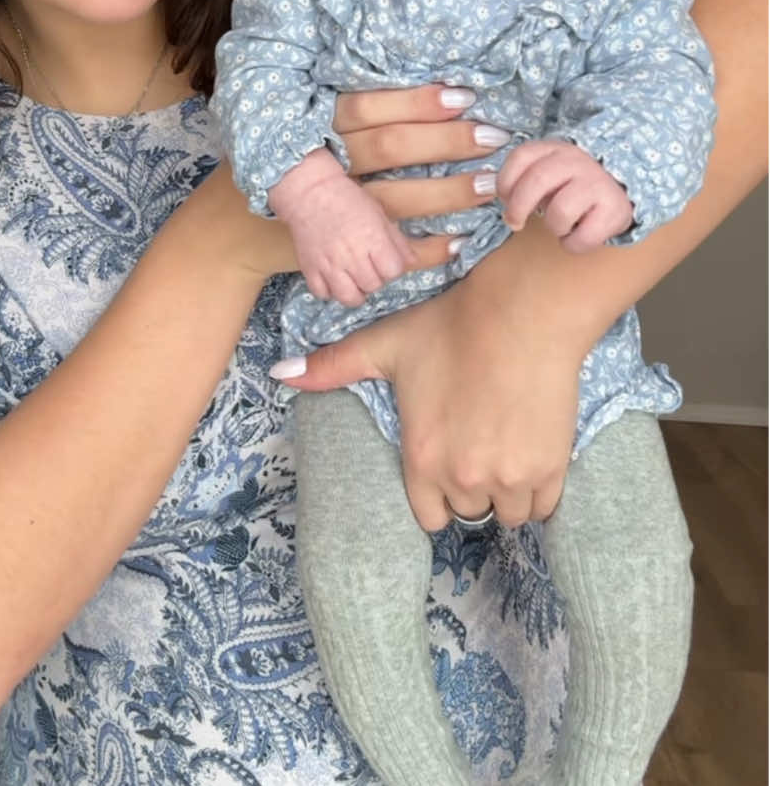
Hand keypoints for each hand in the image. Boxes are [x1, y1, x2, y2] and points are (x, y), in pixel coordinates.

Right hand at [215, 85, 502, 285]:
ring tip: (487, 186)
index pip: (368, 108)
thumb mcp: (304, 127)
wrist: (235, 230)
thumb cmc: (283, 166)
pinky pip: (387, 255)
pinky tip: (459, 242)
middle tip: (495, 136)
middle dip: (446, 141)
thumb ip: (352, 112)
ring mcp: (328, 213)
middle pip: (390, 149)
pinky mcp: (335, 254)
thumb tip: (425, 85)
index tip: (463, 94)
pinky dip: (426, 250)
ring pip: (395, 200)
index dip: (416, 101)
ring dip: (446, 194)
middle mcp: (323, 167)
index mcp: (312, 127)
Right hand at [271, 154, 414, 304]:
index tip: (385, 260)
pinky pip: (323, 294)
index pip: (393, 272)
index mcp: (373, 240)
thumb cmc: (347, 199)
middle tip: (368, 267)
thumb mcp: (378, 214)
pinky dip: (329, 291)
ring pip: (349, 298)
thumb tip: (412, 260)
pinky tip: (332, 279)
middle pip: (373, 285)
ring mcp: (329, 265)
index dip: (392, 268)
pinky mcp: (310, 268)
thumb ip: (397, 240)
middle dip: (375, 279)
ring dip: (355, 292)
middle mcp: (352, 256)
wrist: (310, 192)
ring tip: (353, 281)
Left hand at [278, 274, 580, 530]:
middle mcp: (463, 478)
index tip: (446, 462)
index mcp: (421, 458)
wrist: (522, 312)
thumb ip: (333, 366)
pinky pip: (543, 508)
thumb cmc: (451, 326)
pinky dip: (539, 491)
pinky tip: (531, 453)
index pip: (427, 516)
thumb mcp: (386, 345)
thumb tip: (278, 374)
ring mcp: (510, 477)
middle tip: (476, 448)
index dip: (435, 491)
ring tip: (504, 451)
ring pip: (508, 514)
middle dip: (470, 488)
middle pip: (468, 512)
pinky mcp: (550, 469)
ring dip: (506, 492)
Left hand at [498, 140, 633, 253]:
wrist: (622, 188)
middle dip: (518, 208)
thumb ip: (524, 179)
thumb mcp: (548, 172)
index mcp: (555, 149)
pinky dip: (573, 244)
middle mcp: (577, 161)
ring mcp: (598, 183)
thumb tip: (499, 199)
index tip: (505, 199)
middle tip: (514, 223)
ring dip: (553, 226)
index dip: (505, 182)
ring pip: (560, 211)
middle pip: (536, 181)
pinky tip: (576, 236)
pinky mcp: (615, 209)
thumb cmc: (572, 185)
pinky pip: (584, 236)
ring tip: (559, 225)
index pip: (521, 157)